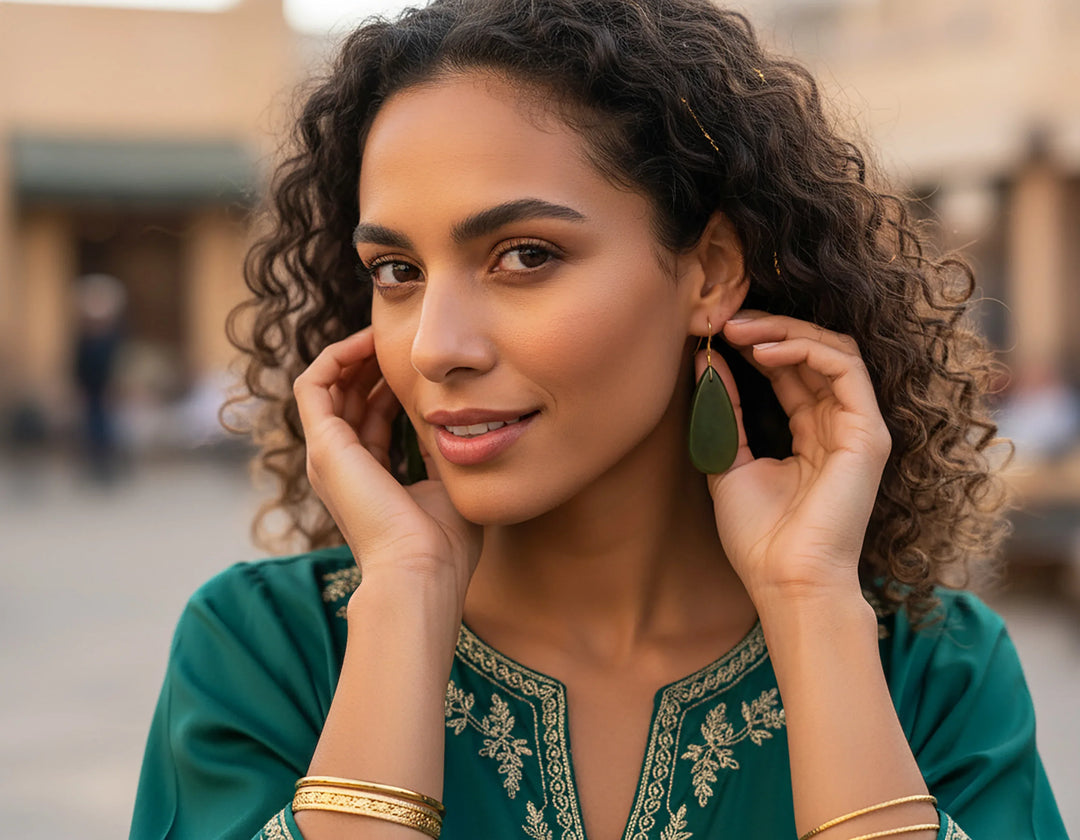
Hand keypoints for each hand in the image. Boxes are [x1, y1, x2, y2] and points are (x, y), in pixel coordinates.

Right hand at [293, 328, 481, 600]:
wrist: (422, 572)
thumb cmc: (444, 543)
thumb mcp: (448, 482)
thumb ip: (442, 449)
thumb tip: (453, 415)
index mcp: (369, 478)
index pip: (372, 418)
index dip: (392, 385)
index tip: (419, 363)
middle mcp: (341, 466)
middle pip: (348, 398)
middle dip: (373, 363)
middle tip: (401, 339)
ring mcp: (327, 456)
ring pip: (328, 386)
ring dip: (355, 355)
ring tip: (385, 333)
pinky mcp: (323, 446)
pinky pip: (314, 384)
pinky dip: (338, 357)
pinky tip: (369, 342)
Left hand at [699, 310, 891, 603]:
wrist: (785, 580)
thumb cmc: (759, 536)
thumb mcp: (728, 460)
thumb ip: (724, 411)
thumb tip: (706, 359)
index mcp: (811, 434)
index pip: (790, 371)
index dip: (756, 345)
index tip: (717, 331)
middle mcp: (839, 426)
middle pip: (813, 353)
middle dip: (768, 329)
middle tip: (726, 319)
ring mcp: (858, 428)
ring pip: (833, 351)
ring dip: (784, 332)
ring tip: (740, 329)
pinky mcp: (869, 434)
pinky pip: (846, 370)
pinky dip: (806, 350)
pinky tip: (765, 352)